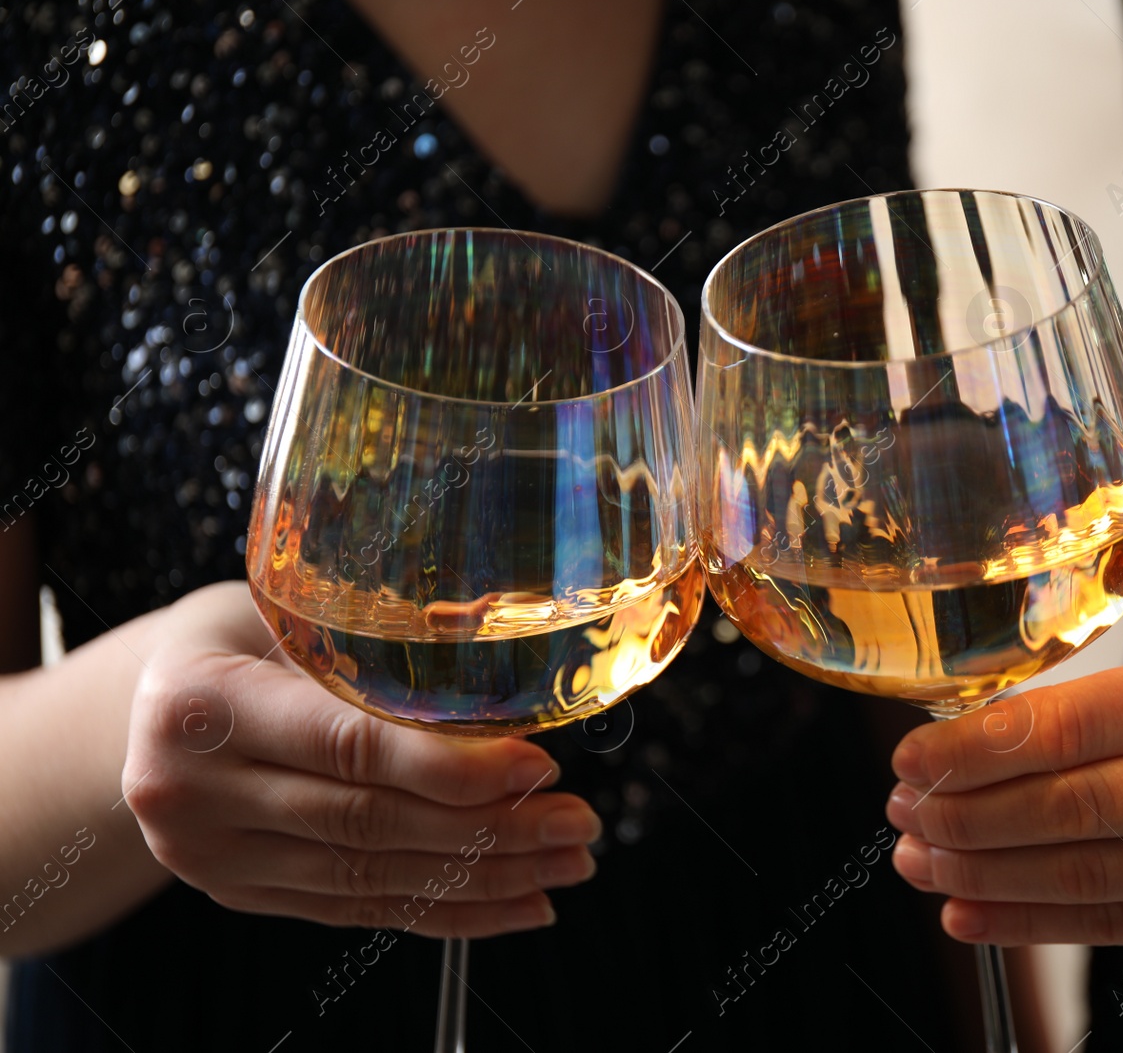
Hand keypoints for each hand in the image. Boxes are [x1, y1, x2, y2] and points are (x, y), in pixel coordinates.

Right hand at [124, 582, 600, 937]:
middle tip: (577, 822)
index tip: (538, 765)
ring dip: (484, 880)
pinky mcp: (241, 895)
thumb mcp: (282, 611)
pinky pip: (357, 911)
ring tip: (567, 862)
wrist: (144, 710)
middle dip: (489, 830)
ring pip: (370, 877)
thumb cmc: (235, 639)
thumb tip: (507, 646)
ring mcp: (210, 857)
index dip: (450, 765)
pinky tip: (517, 903)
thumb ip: (370, 640)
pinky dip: (444, 912)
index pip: (347, 747)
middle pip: (368, 822)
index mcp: (201, 703)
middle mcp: (191, 792)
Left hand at [884, 649, 1122, 958]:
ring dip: (983, 874)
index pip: (1075, 724)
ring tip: (917, 861)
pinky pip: (1119, 925)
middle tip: (901, 813)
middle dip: (966, 814)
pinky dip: (1031, 924)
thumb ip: (1114, 712)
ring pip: (1088, 872)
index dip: (976, 747)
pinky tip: (968, 913)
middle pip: (1073, 805)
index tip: (909, 757)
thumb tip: (974, 743)